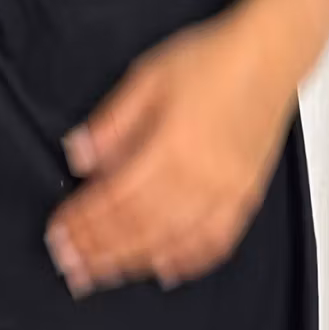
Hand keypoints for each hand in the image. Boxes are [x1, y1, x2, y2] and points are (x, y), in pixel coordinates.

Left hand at [44, 2, 297, 295]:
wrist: (270, 55)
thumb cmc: (212, 59)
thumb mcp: (148, 75)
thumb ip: (112, 121)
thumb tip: (78, 154)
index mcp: (170, 146)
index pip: (115, 198)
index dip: (83, 221)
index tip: (58, 233)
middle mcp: (199, 178)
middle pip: (139, 228)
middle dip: (98, 250)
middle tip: (70, 266)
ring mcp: (226, 193)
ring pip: (172, 242)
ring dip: (132, 263)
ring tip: (102, 274)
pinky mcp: (245, 198)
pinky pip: (214, 243)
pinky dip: (187, 262)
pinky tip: (164, 269)